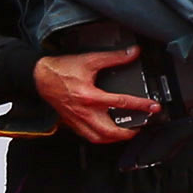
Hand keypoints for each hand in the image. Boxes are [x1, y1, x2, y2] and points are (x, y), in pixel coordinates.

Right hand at [37, 46, 153, 144]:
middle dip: (128, 133)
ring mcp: (76, 119)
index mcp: (89, 96)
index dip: (141, 105)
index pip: (121, 103)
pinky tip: (107, 133)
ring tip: (126, 133)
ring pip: (98, 138)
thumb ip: (113, 57)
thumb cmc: (61, 69)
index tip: (154, 107)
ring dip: (114, 139)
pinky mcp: (71, 122)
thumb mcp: (89, 60)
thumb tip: (132, 53)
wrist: (39, 76)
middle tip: (141, 127)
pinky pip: (87, 136)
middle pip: (109, 131)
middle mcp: (83, 111)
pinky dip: (100, 137)